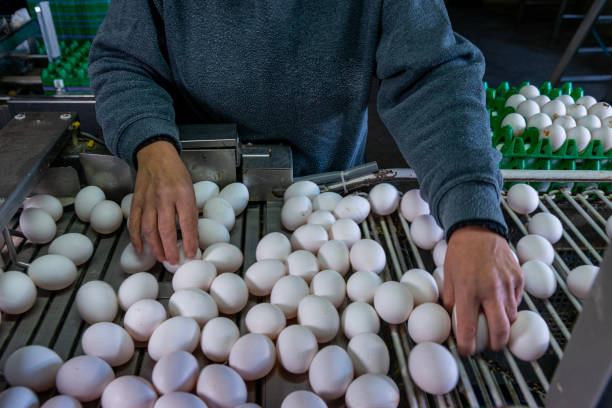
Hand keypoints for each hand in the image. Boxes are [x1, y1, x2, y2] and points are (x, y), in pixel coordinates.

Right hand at [129, 140, 198, 263]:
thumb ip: (190, 212)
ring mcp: (148, 200)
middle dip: (170, 248)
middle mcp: (164, 197)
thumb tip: (192, 237)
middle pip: (166, 228)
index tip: (191, 254)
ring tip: (161, 258)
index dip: (189, 240)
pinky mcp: (136, 201)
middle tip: (173, 261)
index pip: (187, 221)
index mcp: (182, 193)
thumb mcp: (190, 189)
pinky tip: (141, 248)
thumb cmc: (176, 174)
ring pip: (149, 228)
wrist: (155, 156)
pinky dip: (136, 237)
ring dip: (154, 246)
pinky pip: (134, 222)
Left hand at [443, 226, 523, 354]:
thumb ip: (452, 301)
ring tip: (494, 321)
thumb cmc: (460, 254)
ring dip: (503, 323)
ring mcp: (507, 284)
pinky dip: (509, 304)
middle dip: (496, 344)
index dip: (467, 345)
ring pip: (511, 316)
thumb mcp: (448, 277)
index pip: (468, 328)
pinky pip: (517, 300)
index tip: (467, 350)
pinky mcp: (518, 278)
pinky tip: (500, 300)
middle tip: (490, 346)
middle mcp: (490, 290)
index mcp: (468, 290)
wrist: (478, 230)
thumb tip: (454, 320)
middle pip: (500, 330)